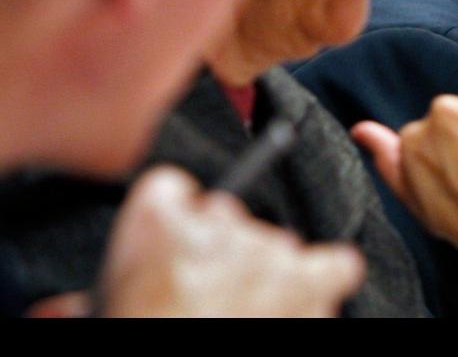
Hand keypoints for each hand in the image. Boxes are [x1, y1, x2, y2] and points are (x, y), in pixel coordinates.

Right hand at [97, 165, 364, 316]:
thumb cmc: (144, 325)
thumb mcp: (104, 310)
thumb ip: (88, 298)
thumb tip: (62, 309)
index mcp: (155, 222)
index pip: (171, 191)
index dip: (171, 227)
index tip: (169, 256)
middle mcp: (220, 222)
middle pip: (227, 216)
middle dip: (220, 254)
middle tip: (205, 299)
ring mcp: (271, 249)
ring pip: (277, 244)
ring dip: (268, 275)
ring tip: (247, 316)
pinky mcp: (313, 280)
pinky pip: (336, 264)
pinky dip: (325, 282)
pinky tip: (306, 303)